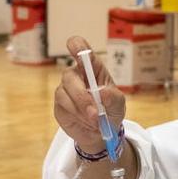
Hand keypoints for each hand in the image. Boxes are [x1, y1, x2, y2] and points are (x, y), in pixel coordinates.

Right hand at [54, 37, 125, 153]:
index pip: (80, 48)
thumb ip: (113, 98)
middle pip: (69, 75)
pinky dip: (76, 117)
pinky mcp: (59, 106)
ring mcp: (65, 90)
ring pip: (64, 94)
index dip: (77, 46)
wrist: (102, 132)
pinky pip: (63, 108)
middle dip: (82, 96)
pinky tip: (86, 122)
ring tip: (95, 121)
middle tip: (95, 113)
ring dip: (81, 110)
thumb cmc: (110, 110)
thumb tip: (102, 93)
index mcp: (92, 68)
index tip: (76, 50)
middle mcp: (76, 76)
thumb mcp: (118, 104)